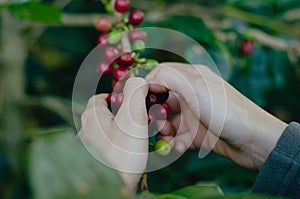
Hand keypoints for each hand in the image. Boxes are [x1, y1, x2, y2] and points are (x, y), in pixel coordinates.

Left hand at [78, 77, 148, 193]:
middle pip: (105, 114)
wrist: (113, 189)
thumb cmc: (123, 153)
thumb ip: (135, 92)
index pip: (101, 98)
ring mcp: (87, 148)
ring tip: (138, 139)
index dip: (119, 98)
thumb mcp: (133, 117)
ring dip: (121, 132)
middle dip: (122, 115)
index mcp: (91, 116)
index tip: (133, 104)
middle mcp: (85, 130)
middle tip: (139, 122)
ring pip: (107, 132)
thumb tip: (137, 78)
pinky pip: (107, 147)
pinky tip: (129, 153)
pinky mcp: (94, 162)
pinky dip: (118, 146)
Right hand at [146, 62, 286, 170]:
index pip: (161, 74)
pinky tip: (180, 147)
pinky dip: (175, 143)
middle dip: (153, 113)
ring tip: (168, 138)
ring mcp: (193, 114)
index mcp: (192, 77)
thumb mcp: (196, 88)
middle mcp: (191, 94)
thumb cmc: (226, 110)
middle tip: (152, 124)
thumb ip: (168, 77)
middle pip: (161, 100)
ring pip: (166, 121)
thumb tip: (147, 78)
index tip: (137, 99)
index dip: (147, 85)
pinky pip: (177, 137)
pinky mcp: (196, 133)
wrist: (254, 141)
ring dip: (163, 131)